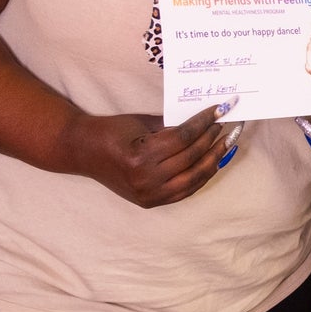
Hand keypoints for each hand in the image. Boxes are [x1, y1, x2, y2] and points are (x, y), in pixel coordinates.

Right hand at [64, 100, 232, 207]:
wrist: (82, 151)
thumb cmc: (111, 131)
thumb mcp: (142, 123)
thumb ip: (172, 126)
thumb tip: (206, 121)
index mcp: (140, 155)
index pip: (184, 137)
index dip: (204, 122)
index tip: (220, 109)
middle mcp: (145, 178)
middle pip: (191, 157)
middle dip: (212, 138)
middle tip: (227, 124)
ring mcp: (148, 193)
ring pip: (192, 178)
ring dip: (213, 160)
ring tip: (226, 143)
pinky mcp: (149, 202)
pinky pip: (184, 191)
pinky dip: (201, 177)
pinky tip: (212, 163)